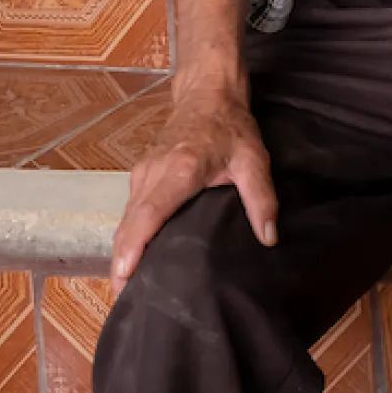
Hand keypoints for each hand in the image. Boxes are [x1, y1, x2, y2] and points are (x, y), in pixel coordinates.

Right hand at [110, 76, 275, 293]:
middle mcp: (152, 173)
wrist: (207, 93)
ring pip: (126, 218)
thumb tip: (269, 237)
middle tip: (124, 299)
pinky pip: (130, 210)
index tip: (123, 276)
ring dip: (122, 251)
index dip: (133, 246)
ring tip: (127, 287)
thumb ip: (262, 198)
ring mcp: (142, 172)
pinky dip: (128, 235)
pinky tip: (135, 256)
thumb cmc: (231, 127)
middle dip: (122, 262)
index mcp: (179, 170)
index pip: (148, 214)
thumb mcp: (254, 160)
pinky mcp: (140, 174)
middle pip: (129, 223)